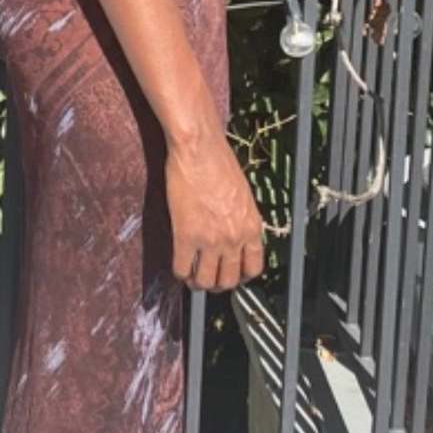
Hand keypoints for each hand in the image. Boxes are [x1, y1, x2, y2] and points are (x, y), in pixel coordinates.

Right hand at [164, 111, 264, 291]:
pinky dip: (179, 272)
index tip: (231, 274)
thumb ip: (241, 219)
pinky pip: (182, 268)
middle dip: (218, 283)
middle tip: (209, 277)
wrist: (199, 148)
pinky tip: (178, 266)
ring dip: (198, 282)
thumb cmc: (219, 162)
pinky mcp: (185, 235)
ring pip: (205, 281)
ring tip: (191, 276)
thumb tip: (233, 233)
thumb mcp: (243, 194)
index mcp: (251, 226)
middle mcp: (234, 238)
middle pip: (229, 281)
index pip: (253, 268)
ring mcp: (210, 240)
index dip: (241, 277)